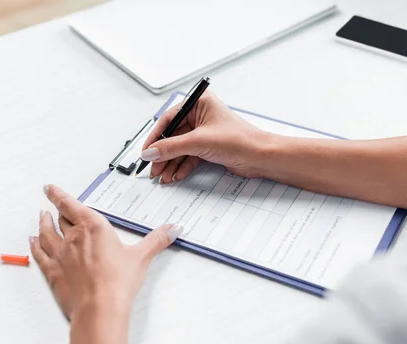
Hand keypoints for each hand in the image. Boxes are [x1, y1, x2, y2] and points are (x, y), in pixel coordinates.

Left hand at [29, 184, 182, 320]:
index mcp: (94, 228)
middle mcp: (73, 238)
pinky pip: (40, 254)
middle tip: (52, 204)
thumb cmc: (118, 282)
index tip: (50, 188)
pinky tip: (32, 242)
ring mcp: (60, 255)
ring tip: (40, 217)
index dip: (59, 195)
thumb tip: (173, 228)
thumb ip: (157, 240)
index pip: (71, 205)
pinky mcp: (53, 273)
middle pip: (60, 219)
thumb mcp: (142, 257)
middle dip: (56, 210)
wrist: (99, 308)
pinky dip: (35, 246)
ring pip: (46, 234)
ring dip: (43, 224)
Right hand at [141, 91, 276, 183]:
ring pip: (180, 148)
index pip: (169, 119)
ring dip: (171, 163)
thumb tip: (150, 152)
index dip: (155, 137)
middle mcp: (201, 116)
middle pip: (173, 136)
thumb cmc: (240, 140)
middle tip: (153, 168)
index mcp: (199, 104)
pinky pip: (189, 156)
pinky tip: (175, 176)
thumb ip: (171, 147)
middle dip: (163, 154)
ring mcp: (205, 133)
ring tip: (162, 176)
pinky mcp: (209, 147)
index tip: (145, 151)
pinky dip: (182, 166)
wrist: (261, 157)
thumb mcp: (199, 142)